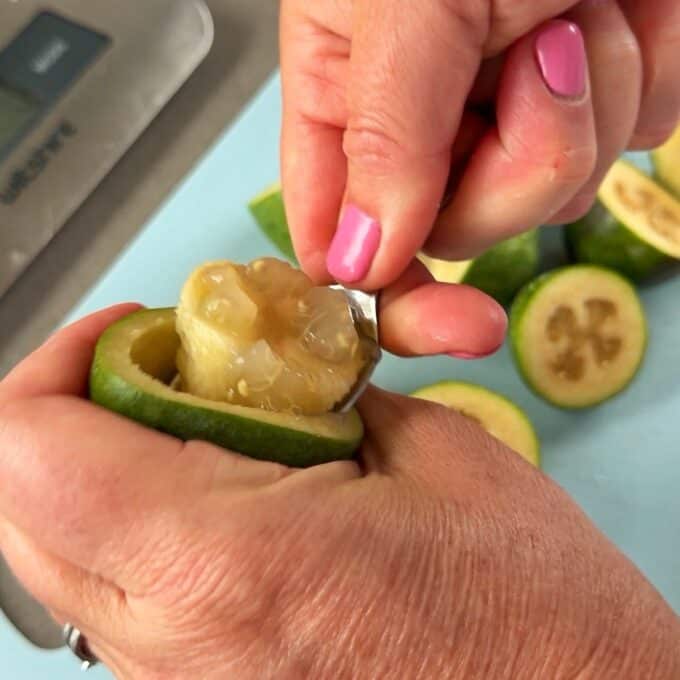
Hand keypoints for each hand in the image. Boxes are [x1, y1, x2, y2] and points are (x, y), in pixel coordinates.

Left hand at [1, 306, 677, 678]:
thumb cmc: (535, 613)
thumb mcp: (436, 456)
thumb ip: (325, 396)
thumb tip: (263, 370)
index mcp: (227, 560)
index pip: (32, 447)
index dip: (62, 360)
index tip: (132, 328)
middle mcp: (173, 641)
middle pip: (19, 499)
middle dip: (79, 406)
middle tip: (166, 365)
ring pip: (58, 548)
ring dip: (107, 461)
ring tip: (206, 424)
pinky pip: (115, 592)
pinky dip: (140, 519)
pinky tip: (227, 492)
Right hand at [280, 0, 679, 282]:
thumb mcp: (408, 2)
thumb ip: (379, 137)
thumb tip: (356, 260)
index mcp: (344, 94)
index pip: (342, 241)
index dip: (393, 297)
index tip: (457, 325)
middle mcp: (421, 119)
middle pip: (457, 230)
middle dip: (515, 167)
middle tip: (531, 61)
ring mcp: (509, 116)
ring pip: (551, 198)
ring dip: (583, 109)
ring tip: (571, 8)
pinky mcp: (595, 101)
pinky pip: (627, 147)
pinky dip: (643, 81)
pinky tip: (624, 9)